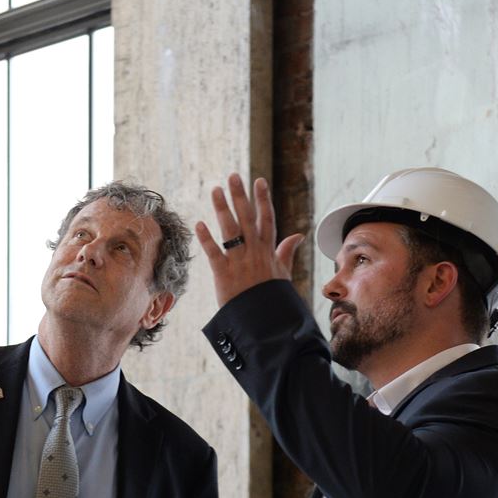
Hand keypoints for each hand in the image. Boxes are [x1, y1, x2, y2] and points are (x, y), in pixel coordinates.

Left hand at [195, 173, 303, 306]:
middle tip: (233, 176)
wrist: (264, 322)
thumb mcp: (283, 273)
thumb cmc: (272, 297)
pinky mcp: (225, 275)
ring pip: (231, 231)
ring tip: (216, 190)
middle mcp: (254, 253)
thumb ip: (286, 251)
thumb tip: (298, 235)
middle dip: (241, 196)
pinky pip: (215, 254)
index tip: (259, 181)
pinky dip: (207, 239)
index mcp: (268, 251)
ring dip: (222, 209)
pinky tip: (199, 224)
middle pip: (247, 219)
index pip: (267, 220)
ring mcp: (239, 262)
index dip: (263, 199)